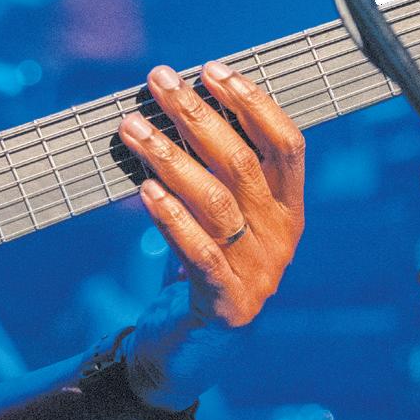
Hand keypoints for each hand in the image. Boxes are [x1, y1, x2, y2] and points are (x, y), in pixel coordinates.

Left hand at [115, 59, 304, 408]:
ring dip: (170, 157)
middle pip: (243, 163)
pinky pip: (198, 253)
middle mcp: (281, 237)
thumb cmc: (199, 265)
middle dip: (197, 115)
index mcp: (287, 208)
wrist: (188, 349)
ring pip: (215, 202)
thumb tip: (175, 101)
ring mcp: (259, 273)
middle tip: (159, 82)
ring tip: (132, 127)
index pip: (286, 144)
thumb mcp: (216, 213)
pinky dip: (170, 218)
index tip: (212, 70)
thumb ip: (211, 168)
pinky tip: (144, 190)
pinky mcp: (227, 304)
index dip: (253, 102)